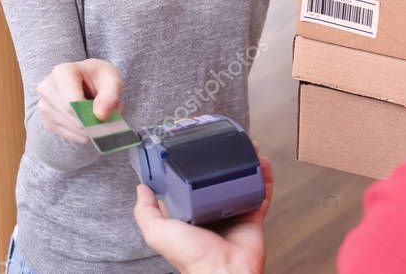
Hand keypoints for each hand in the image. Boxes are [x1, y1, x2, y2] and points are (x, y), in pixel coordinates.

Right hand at [34, 58, 123, 142]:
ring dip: (90, 127)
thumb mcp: (112, 79)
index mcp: (62, 72)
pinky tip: (89, 121)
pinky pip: (69, 135)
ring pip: (71, 127)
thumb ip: (110, 95)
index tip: (105, 114)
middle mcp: (47, 88)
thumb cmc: (100, 77)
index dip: (90, 113)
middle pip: (71, 116)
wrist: (89, 80)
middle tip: (107, 113)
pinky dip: (84, 133)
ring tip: (96, 112)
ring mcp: (44, 106)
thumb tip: (100, 115)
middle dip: (92, 120)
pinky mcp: (47, 121)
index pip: (71, 103)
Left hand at [134, 154, 273, 273]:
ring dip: (245, 165)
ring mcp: (233, 213)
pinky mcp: (252, 216)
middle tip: (224, 145)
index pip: (187, 188)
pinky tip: (262, 163)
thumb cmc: (192, 257)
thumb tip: (141, 190)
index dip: (189, 170)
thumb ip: (146, 212)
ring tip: (247, 148)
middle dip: (221, 164)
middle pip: (217, 182)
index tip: (191, 152)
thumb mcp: (158, 232)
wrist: (225, 270)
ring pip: (240, 183)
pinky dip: (264, 177)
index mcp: (189, 216)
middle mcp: (211, 213)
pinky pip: (260, 192)